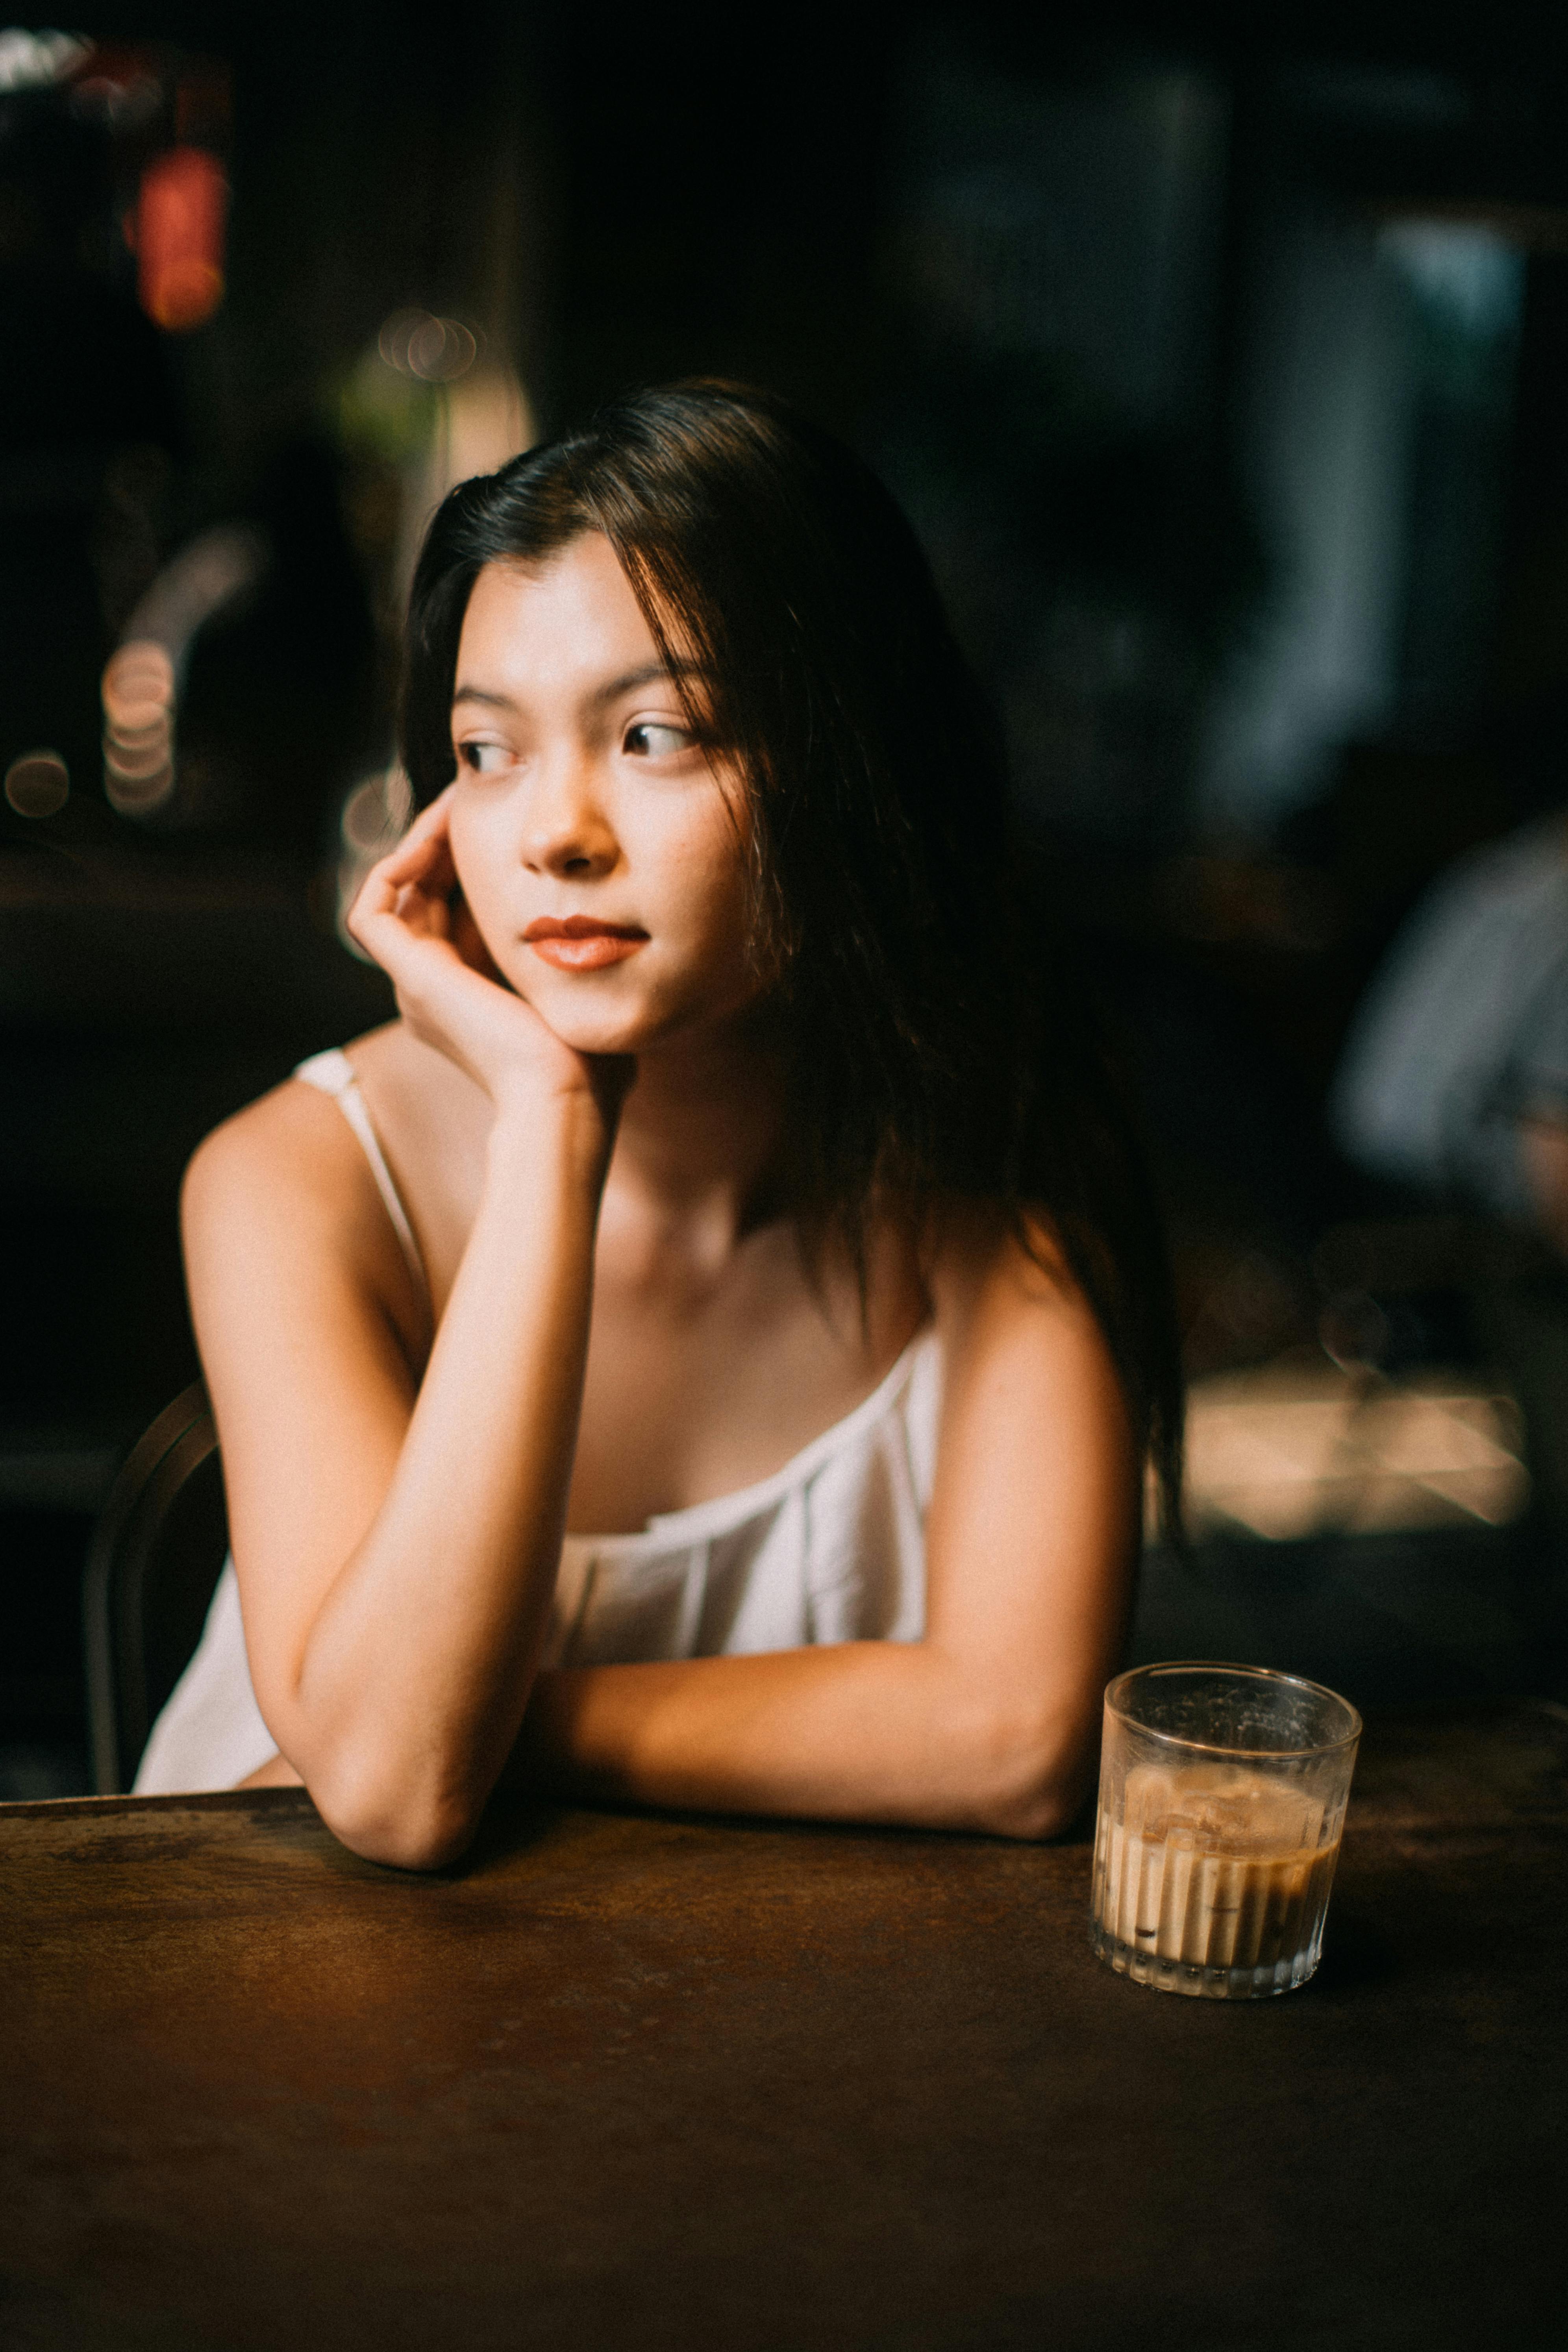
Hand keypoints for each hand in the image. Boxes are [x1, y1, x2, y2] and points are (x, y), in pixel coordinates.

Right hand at [347, 789, 633, 1126]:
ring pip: (397, 897)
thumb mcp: (581, 991)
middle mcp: (433, 991)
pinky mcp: (410, 979)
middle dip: (446, 846)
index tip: (507, 828)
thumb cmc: (591, 1061)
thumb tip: (603, 922)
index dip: (473, 865)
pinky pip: (372, 912)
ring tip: (456, 806)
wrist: (567, 1096)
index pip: (456, 912)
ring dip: (421, 846)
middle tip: (475, 799)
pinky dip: (393, 870)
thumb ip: (576, 960)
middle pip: (424, 897)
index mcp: (471, 995)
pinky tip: (434, 837)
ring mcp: (416, 987)